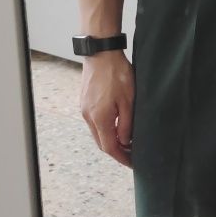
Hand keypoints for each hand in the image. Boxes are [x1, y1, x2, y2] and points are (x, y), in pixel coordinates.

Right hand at [80, 50, 134, 168]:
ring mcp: (84, 109)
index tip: (132, 162)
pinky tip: (116, 125)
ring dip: (110, 139)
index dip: (121, 158)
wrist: (101, 53)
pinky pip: (94, 122)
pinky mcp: (84, 102)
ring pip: (97, 132)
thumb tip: (126, 142)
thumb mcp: (129, 101)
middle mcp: (88, 117)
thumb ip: (127, 125)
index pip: (110, 147)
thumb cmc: (117, 74)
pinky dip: (105, 128)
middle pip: (101, 142)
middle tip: (131, 154)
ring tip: (126, 141)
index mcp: (100, 119)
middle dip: (116, 151)